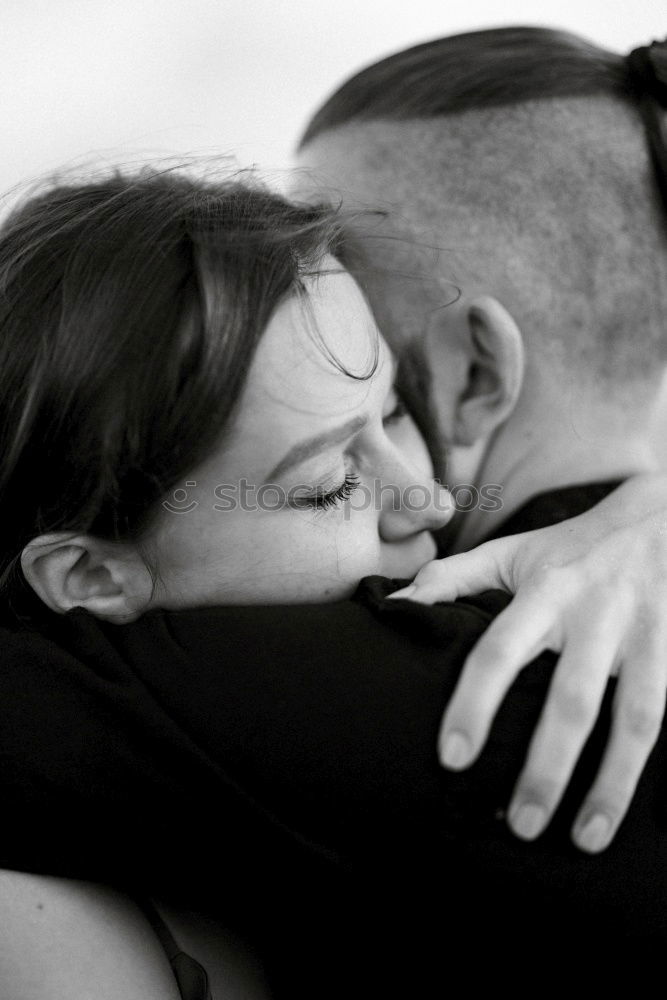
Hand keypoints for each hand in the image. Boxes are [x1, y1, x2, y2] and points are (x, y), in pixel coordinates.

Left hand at [389, 475, 666, 852]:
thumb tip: (396, 604)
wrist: (660, 518)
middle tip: (520, 825)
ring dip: (612, 782)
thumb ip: (451, 577)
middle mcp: (595, 614)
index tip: (453, 758)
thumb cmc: (572, 548)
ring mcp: (646, 634)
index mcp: (544, 592)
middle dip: (546, 766)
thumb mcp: (512, 552)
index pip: (499, 651)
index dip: (474, 704)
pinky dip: (656, 764)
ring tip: (585, 840)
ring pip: (635, 715)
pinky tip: (639, 810)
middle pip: (571, 699)